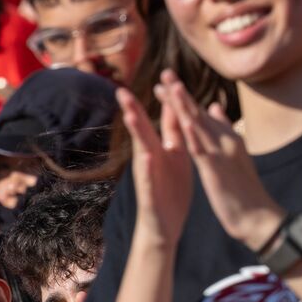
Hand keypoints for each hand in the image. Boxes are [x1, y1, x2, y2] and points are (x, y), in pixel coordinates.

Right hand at [116, 84, 192, 245]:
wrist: (164, 227)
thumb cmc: (171, 193)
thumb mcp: (177, 158)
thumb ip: (176, 134)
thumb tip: (179, 109)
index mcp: (164, 149)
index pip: (164, 119)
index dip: (165, 98)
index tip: (164, 74)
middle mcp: (152, 159)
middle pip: (143, 129)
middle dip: (134, 108)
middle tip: (122, 89)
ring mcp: (148, 176)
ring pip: (141, 149)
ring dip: (135, 132)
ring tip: (129, 113)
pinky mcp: (149, 194)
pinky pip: (147, 179)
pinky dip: (146, 167)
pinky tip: (146, 156)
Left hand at [153, 71, 283, 251]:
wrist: (258, 216)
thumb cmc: (243, 189)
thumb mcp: (233, 155)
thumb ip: (223, 130)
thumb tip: (215, 107)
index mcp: (226, 137)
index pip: (202, 113)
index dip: (184, 98)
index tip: (168, 81)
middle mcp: (226, 139)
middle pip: (199, 112)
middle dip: (181, 93)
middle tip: (165, 73)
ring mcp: (223, 152)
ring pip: (199, 124)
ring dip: (184, 105)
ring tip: (171, 86)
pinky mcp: (218, 168)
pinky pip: (204, 148)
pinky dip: (193, 133)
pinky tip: (183, 121)